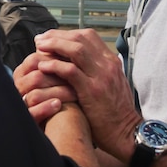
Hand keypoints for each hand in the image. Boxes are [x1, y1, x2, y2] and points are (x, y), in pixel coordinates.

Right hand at [13, 46, 76, 125]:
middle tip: (78, 75)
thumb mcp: (57, 78)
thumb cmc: (60, 99)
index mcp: (25, 74)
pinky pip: (32, 113)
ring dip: (56, 92)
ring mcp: (22, 105)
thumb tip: (71, 38)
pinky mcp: (27, 121)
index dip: (55, 59)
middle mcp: (20, 88)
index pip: (35, 60)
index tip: (74, 60)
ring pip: (34, 94)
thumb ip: (57, 62)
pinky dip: (45, 109)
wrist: (61, 128)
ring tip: (74, 92)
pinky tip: (58, 106)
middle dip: (57, 75)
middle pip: (35, 76)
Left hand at [33, 28, 140, 162]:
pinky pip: (71, 71)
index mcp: (111, 61)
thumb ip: (97, 70)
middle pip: (80, 38)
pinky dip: (55, 66)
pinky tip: (43, 66)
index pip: (88, 36)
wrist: (127, 133)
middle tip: (40, 40)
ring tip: (39, 48)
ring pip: (75, 50)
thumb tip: (76, 62)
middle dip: (57, 36)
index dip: (67, 34)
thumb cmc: (115, 112)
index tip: (51, 37)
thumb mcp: (111, 84)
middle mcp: (107, 64)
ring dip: (54, 46)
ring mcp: (101, 76)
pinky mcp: (92, 90)